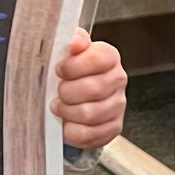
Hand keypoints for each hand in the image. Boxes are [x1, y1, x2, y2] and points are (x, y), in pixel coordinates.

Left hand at [52, 28, 126, 148]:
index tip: (59, 70)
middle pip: (93, 88)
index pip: (97, 59)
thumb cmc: (69, 70)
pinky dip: (72, 131)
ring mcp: (118, 105)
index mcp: (109, 56)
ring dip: (67, 112)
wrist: (73, 94)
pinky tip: (67, 122)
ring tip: (59, 106)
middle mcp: (117, 80)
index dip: (73, 66)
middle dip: (67, 92)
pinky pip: (90, 135)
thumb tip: (75, 41)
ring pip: (91, 114)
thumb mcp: (67, 50)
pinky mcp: (112, 128)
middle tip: (57, 91)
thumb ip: (71, 40)